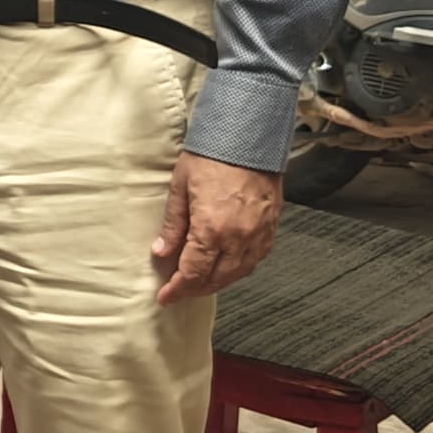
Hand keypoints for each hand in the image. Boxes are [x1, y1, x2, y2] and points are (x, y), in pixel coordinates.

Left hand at [153, 151, 282, 300]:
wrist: (247, 135)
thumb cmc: (213, 155)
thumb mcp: (180, 188)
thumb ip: (173, 225)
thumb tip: (161, 251)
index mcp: (212, 229)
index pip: (192, 273)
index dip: (177, 289)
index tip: (166, 297)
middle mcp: (238, 237)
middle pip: (216, 279)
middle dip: (195, 289)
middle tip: (179, 290)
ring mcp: (258, 234)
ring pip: (238, 273)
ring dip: (218, 282)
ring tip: (200, 281)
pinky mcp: (271, 227)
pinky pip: (256, 259)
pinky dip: (239, 268)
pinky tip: (228, 266)